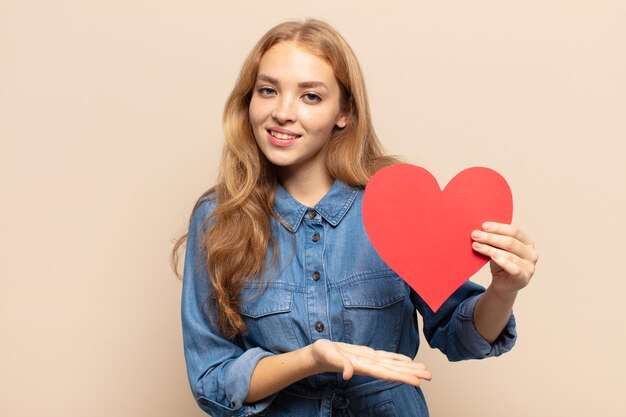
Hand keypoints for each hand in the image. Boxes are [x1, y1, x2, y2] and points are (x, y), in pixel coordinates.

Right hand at [309, 339, 431, 385]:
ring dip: (409, 367)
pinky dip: (399, 358)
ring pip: (393, 364)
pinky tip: (408, 360)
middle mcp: (370, 365)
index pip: (386, 373)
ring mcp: (370, 360)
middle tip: (429, 376)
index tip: (417, 381)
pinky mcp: (368, 354)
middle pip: (394, 370)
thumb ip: (340, 364)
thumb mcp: (330, 356)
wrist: (319, 354)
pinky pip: (387, 357)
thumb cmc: (322, 354)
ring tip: (425, 370)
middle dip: (412, 373)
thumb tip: (348, 374)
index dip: (402, 377)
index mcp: (363, 366)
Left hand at [471, 222, 538, 296]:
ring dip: (490, 249)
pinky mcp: (524, 278)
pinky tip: (492, 256)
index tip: (483, 226)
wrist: (503, 285)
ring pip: (509, 255)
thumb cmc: (501, 264)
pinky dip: (503, 262)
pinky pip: (513, 269)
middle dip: (491, 237)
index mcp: (527, 242)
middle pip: (510, 242)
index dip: (498, 227)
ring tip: (476, 245)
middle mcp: (531, 253)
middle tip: (475, 235)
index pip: (514, 231)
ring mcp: (529, 266)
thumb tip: (480, 230)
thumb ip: (495, 241)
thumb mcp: (498, 249)